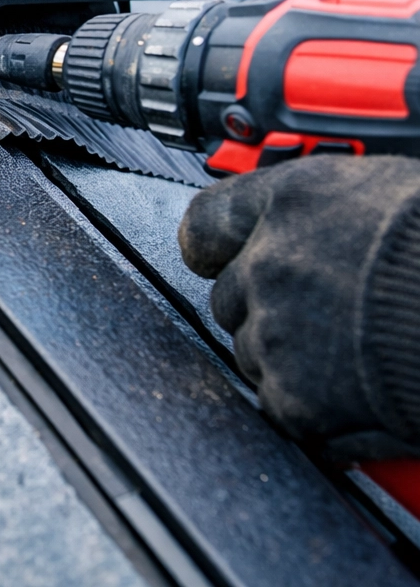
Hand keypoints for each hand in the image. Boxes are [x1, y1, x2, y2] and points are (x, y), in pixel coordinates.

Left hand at [179, 155, 419, 456]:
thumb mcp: (396, 196)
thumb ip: (341, 215)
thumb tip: (329, 231)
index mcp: (295, 202)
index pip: (210, 221)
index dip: (217, 247)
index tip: (220, 258)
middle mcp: (272, 261)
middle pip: (230, 296)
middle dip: (267, 311)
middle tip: (326, 320)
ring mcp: (278, 331)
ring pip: (253, 352)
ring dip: (291, 360)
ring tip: (357, 357)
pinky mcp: (297, 395)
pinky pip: (282, 407)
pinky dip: (316, 410)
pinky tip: (362, 394)